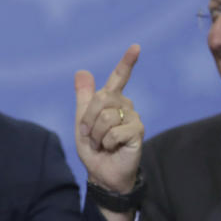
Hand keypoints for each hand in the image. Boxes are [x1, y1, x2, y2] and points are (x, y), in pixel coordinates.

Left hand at [74, 44, 143, 198]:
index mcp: (112, 100)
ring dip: (96, 134)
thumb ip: (84, 97)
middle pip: (101, 99)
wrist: (102, 173)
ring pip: (106, 116)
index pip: (120, 77)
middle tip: (91, 136)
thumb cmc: (94, 149)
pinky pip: (114, 131)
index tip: (136, 47)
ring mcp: (134, 118)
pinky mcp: (138, 132)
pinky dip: (106, 143)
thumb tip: (82, 71)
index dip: (127, 62)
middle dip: (88, 120)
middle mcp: (125, 105)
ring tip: (101, 144)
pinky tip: (112, 148)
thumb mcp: (82, 122)